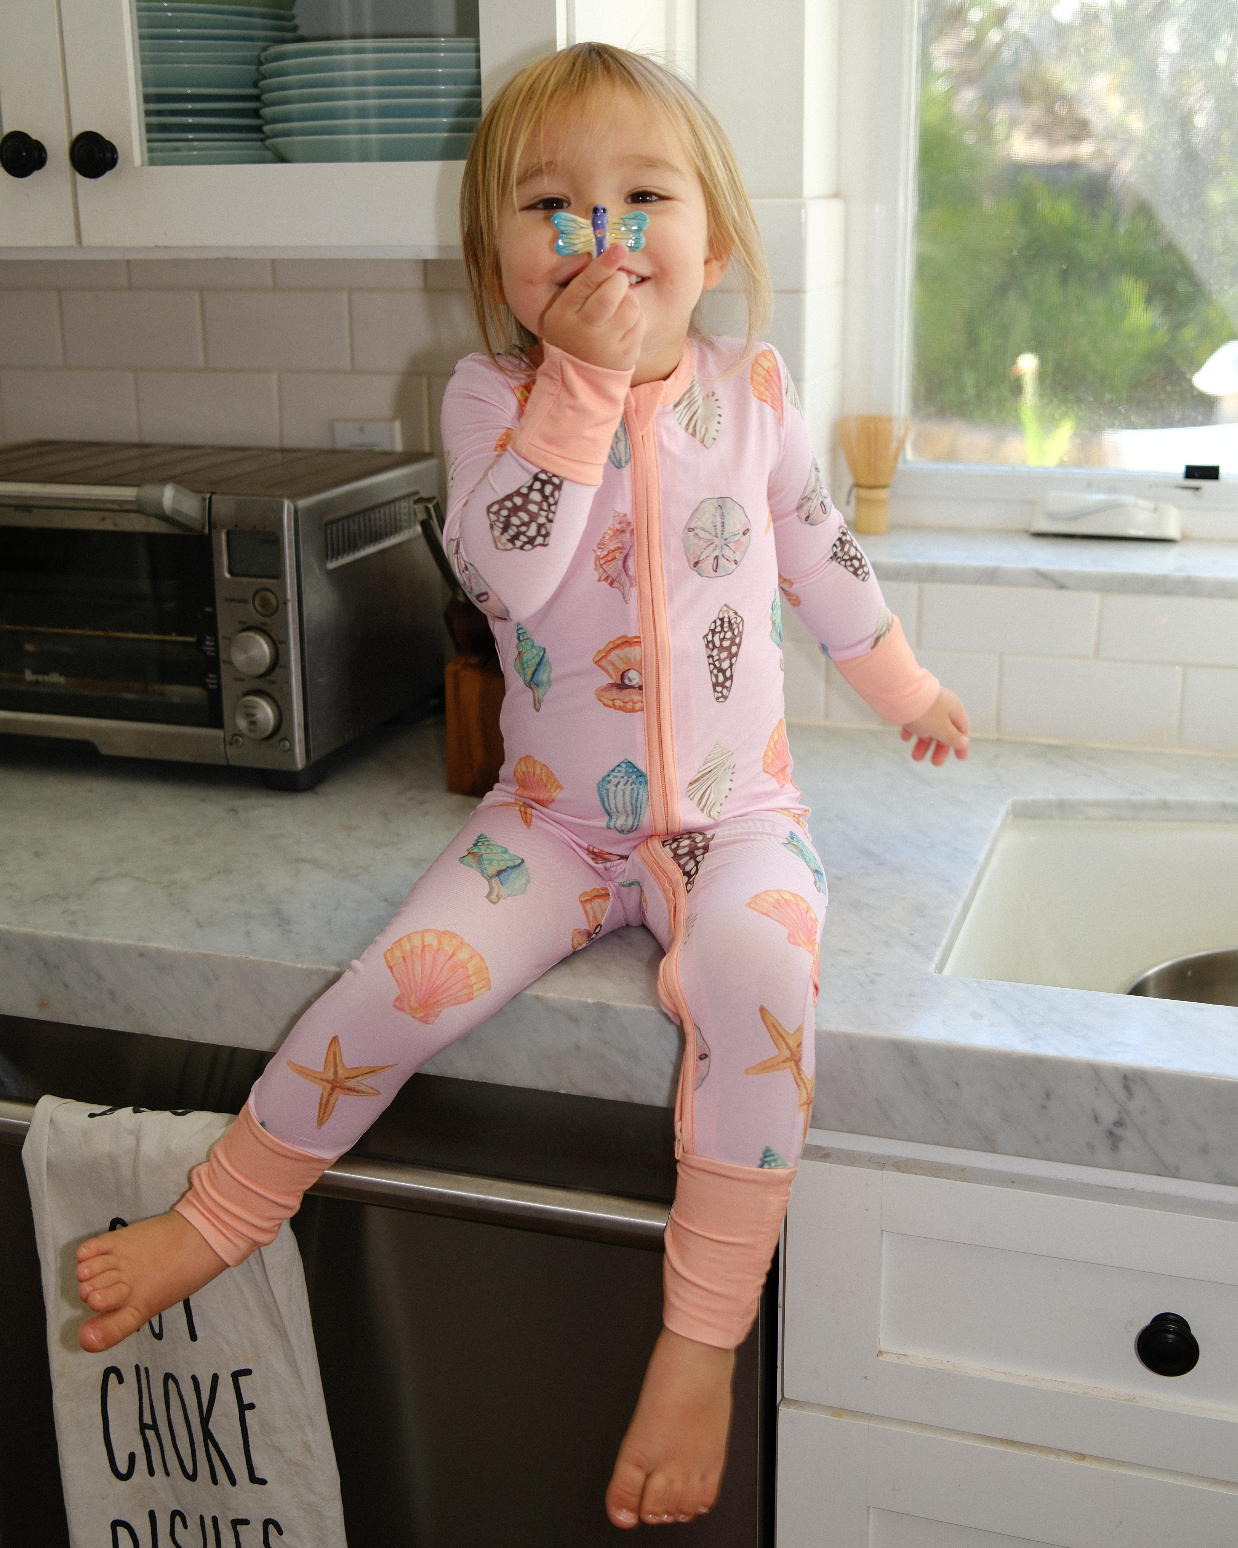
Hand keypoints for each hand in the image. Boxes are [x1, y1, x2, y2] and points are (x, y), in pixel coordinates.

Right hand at [540, 243, 644, 372]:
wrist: (578, 377)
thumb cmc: (572, 334)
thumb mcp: (564, 312)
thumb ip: (581, 288)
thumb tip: (610, 256)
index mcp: (564, 314)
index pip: (585, 284)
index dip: (604, 264)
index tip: (619, 248)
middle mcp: (584, 330)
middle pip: (610, 295)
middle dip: (619, 281)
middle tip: (618, 281)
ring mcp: (606, 344)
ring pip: (629, 306)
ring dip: (629, 297)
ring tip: (620, 303)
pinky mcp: (625, 354)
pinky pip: (639, 322)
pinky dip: (636, 314)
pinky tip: (624, 321)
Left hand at [901, 688, 968, 765]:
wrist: (900, 693)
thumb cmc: (925, 711)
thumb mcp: (942, 729)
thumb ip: (952, 737)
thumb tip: (963, 742)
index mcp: (954, 709)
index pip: (962, 729)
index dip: (962, 744)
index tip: (960, 758)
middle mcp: (941, 705)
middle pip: (944, 730)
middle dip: (940, 748)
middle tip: (935, 763)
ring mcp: (925, 704)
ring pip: (927, 727)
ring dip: (923, 743)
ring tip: (916, 757)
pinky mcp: (910, 704)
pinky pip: (914, 720)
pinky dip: (912, 731)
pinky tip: (905, 738)